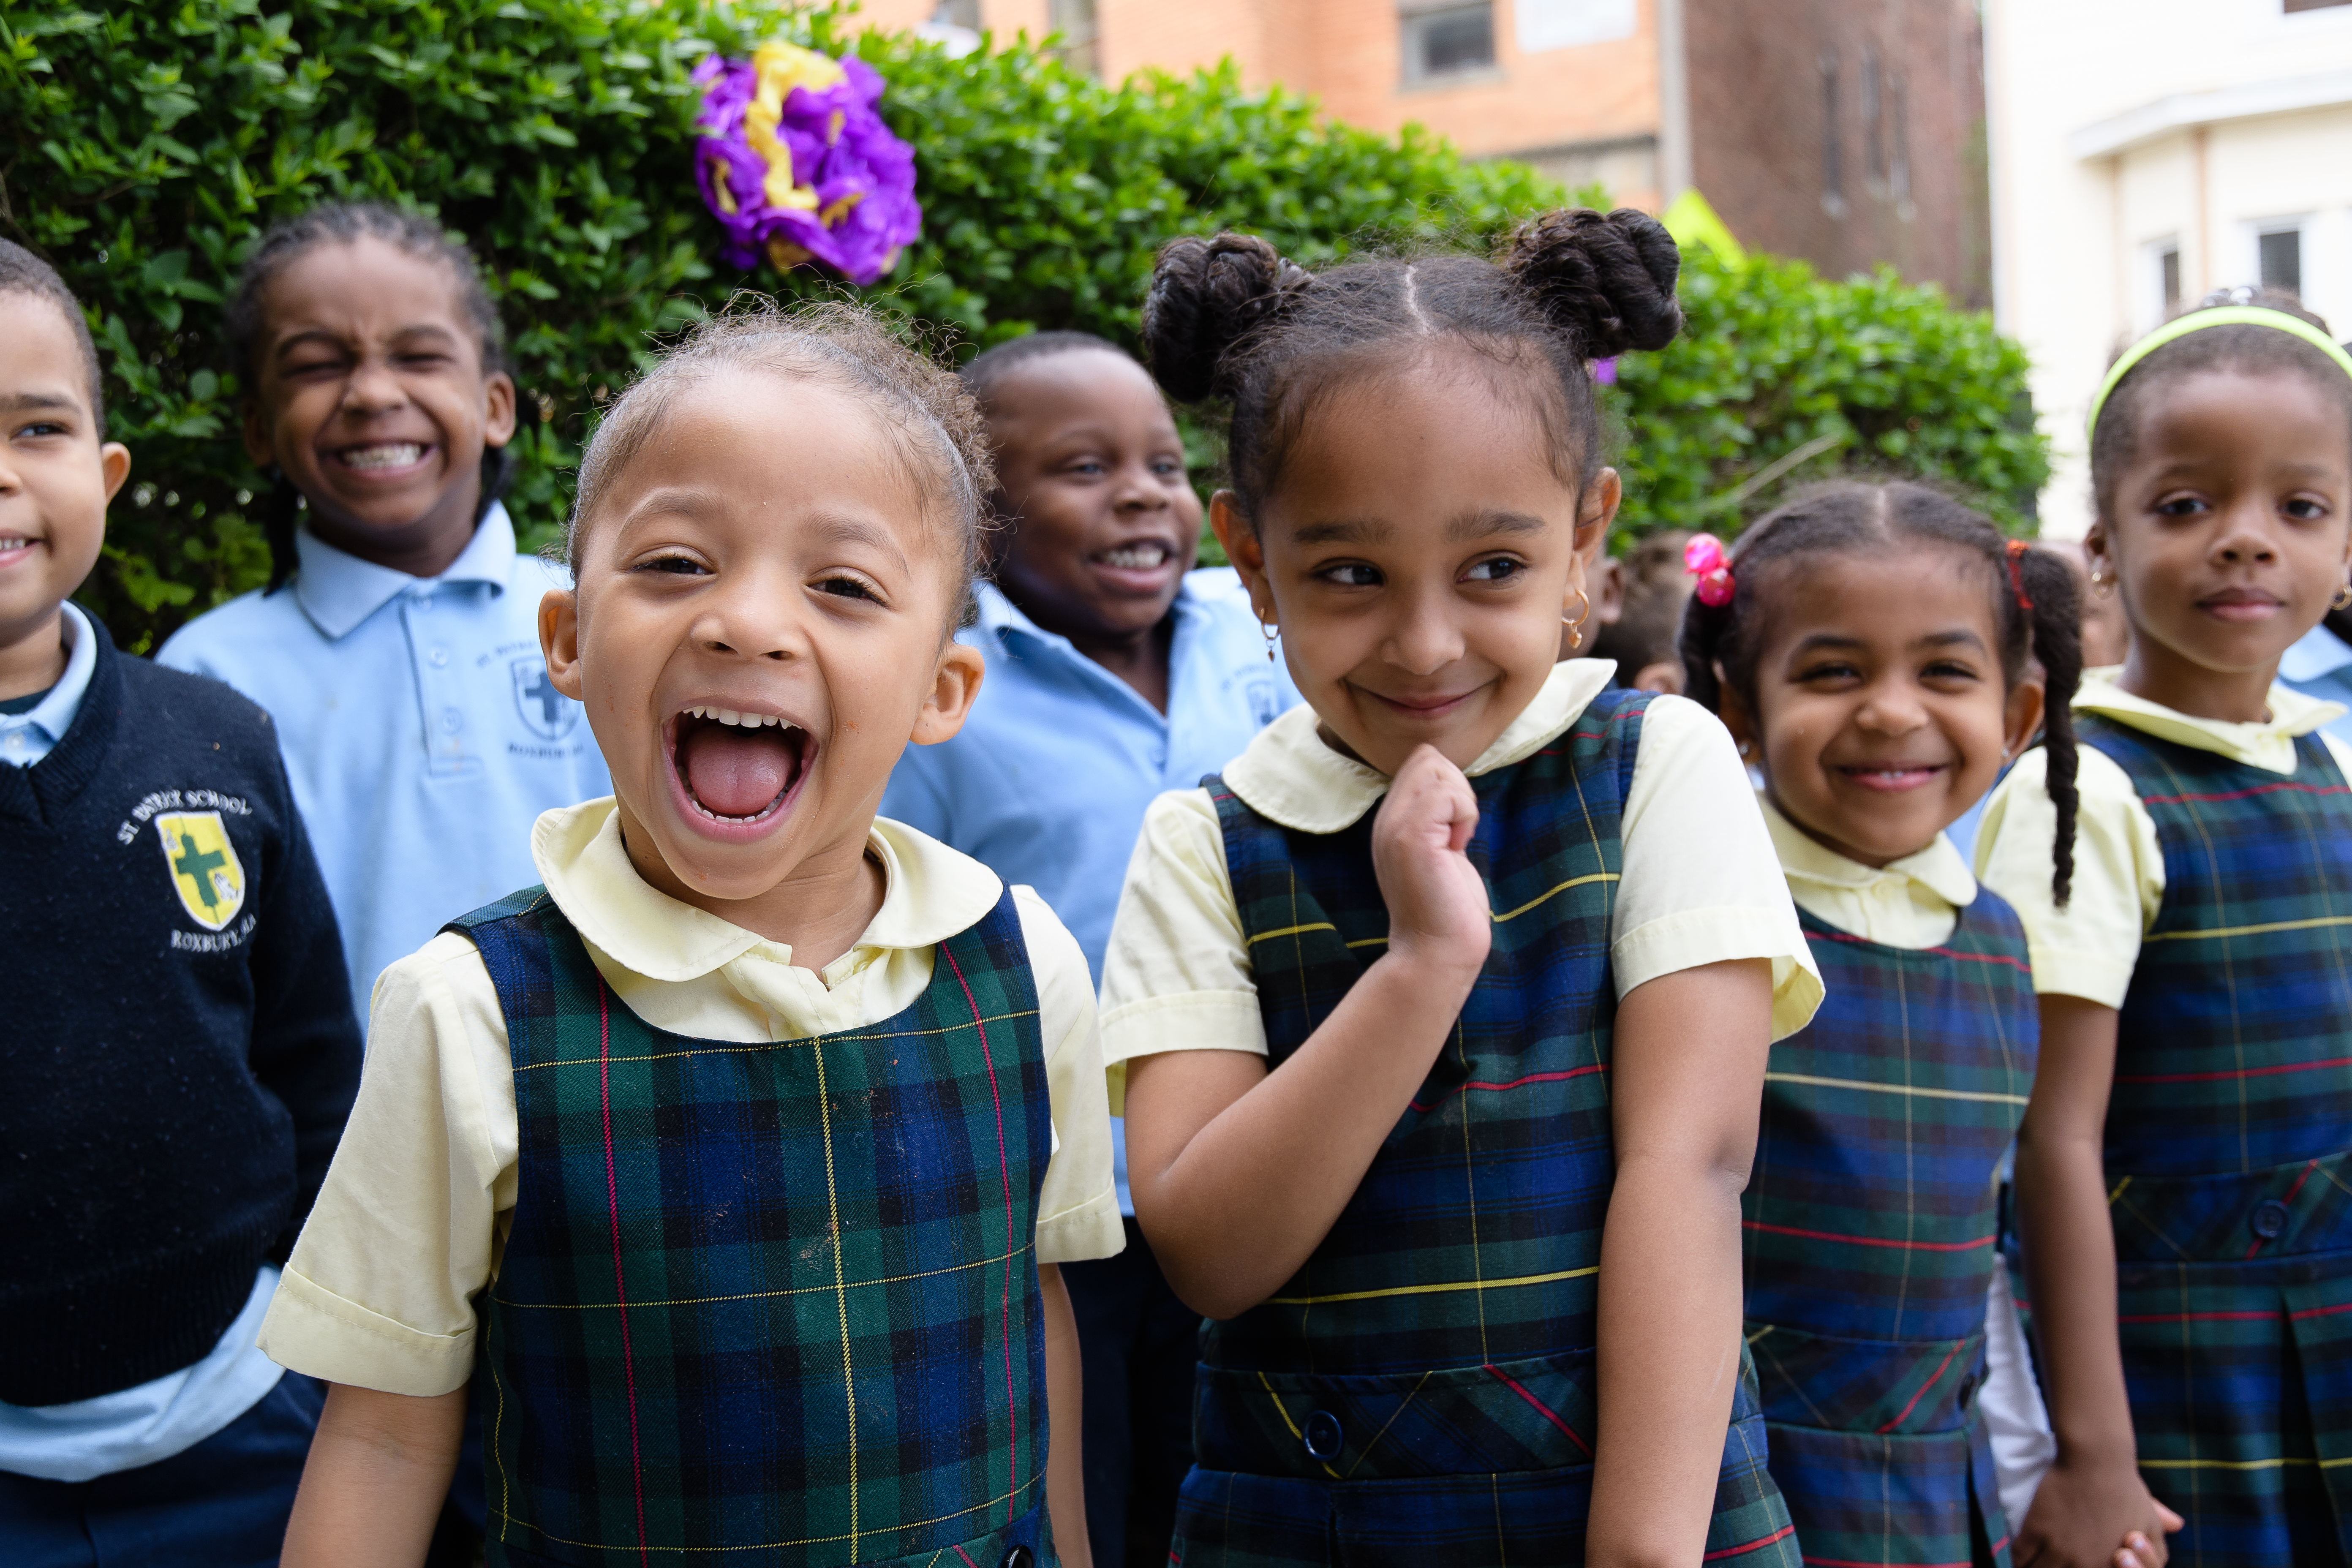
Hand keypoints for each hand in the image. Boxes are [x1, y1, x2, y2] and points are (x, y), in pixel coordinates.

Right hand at [1370, 744, 1489, 980]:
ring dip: (1462, 801)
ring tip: (1456, 840)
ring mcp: (1395, 826)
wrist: (1437, 951)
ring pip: (1436, 768)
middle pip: (1427, 758)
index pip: (1420, 763)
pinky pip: (1446, 793)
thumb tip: (1455, 788)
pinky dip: (1465, 813)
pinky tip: (1458, 846)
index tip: (1454, 828)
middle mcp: (1386, 819)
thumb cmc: (1448, 907)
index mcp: (1392, 821)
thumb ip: (1437, 818)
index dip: (1448, 784)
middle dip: (1457, 787)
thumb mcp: (1439, 850)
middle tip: (1458, 831)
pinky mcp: (1411, 837)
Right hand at [2015, 1456, 2180, 1567]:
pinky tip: (2020, 1559)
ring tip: (2036, 1563)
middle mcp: (2083, 1564)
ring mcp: (2058, 1549)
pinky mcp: (2035, 1532)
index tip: (2070, 1566)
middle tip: (2053, 1563)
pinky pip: (2020, 1558)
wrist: (2097, 1461)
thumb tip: (2166, 1542)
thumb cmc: (2126, 1491)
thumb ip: (2155, 1552)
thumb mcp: (2150, 1526)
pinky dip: (2018, 1561)